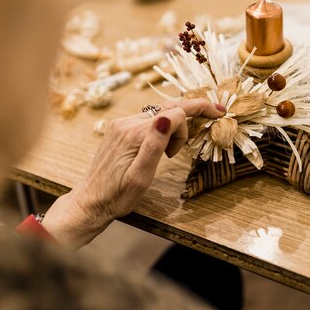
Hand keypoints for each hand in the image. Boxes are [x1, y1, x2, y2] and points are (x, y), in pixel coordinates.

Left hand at [41, 98, 224, 247]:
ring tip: (172, 154)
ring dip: (175, 127)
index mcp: (135, 134)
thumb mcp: (141, 177)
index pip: (175, 112)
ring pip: (161, 112)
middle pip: (169, 107)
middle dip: (192, 113)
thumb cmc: (117, 196)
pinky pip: (150, 119)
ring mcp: (122, 124)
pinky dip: (164, 127)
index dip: (198, 112)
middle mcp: (127, 123)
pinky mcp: (120, 128)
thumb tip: (167, 118)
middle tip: (215, 116)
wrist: (90, 202)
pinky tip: (164, 146)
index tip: (219, 114)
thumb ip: (155, 145)